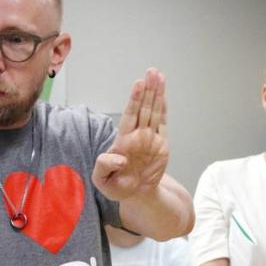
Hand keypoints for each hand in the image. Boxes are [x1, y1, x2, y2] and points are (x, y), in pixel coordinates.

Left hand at [92, 68, 167, 201]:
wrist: (136, 195)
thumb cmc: (116, 185)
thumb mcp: (102, 180)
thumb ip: (104, 166)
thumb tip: (119, 157)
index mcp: (123, 140)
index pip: (130, 116)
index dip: (134, 100)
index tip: (138, 85)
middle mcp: (137, 135)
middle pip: (143, 108)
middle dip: (148, 90)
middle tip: (152, 71)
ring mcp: (149, 138)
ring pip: (154, 112)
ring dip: (157, 94)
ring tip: (159, 76)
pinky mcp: (161, 145)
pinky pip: (162, 124)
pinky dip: (164, 109)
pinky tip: (164, 96)